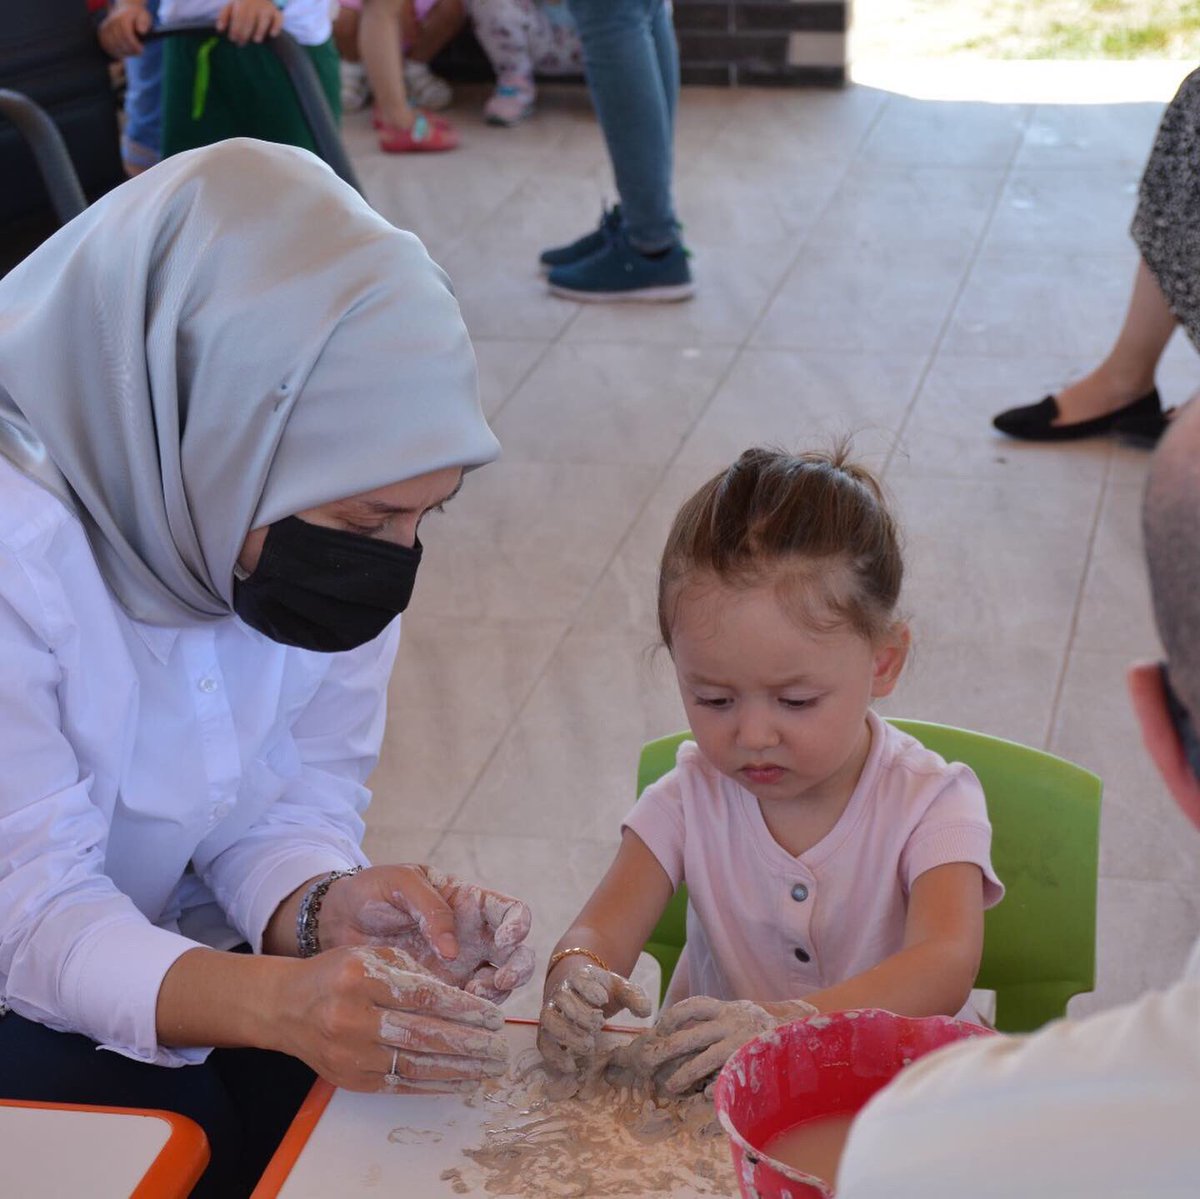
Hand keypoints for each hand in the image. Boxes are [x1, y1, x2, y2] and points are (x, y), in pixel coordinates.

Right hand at [98, 1, 150, 57]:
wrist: (125, 11)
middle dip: (130, 50)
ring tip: (132, 52)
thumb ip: (144, 23)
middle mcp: (111, 23)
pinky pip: (107, 47)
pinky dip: (116, 53)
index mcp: (121, 19)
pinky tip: (124, 53)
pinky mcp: (102, 34)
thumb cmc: (136, 16)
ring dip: (123, 52)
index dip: (134, 45)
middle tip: (137, 52)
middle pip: (119, 42)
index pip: (126, 34)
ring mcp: (105, 29)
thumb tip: (141, 31)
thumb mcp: (144, 16)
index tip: (141, 50)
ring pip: (112, 46)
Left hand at [217, 0, 283, 45]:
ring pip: (264, 21)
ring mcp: (267, 8)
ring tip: (255, 41)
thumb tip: (219, 29)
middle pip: (250, 20)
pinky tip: (271, 35)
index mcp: (242, 1)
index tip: (232, 39)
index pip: (238, 16)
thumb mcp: (231, 7)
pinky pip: (278, 20)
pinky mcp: (277, 13)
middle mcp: (255, 3)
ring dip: (260, 31)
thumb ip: (224, 16)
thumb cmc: (243, 5)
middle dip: (245, 33)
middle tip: (241, 44)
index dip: (235, 28)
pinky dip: (276, 27)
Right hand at [275, 946, 509, 1092]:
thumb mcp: (374, 955)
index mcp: (362, 978)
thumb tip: (463, 998)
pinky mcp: (350, 1078)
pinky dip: (433, 1084)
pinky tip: (461, 1081)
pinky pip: (399, 1084)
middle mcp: (353, 1017)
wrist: (288, 1007)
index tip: (493, 1017)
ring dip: (459, 1069)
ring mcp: (350, 1053)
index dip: (464, 1008)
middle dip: (469, 1044)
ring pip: (415, 1063)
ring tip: (489, 1068)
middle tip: (500, 1048)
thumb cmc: (338, 974)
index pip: (424, 997)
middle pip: (423, 1034)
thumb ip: (415, 971)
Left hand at [318, 865, 535, 1002]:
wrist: (335, 923)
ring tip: (473, 1000)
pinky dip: (470, 1016)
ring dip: (496, 994)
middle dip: (518, 968)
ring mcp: (460, 968)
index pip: (511, 911)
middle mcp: (472, 937)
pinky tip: (455, 1017)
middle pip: (516, 953)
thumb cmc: (370, 892)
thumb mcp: (399, 883)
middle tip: (500, 980)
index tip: (506, 939)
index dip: (518, 924)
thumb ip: (430, 907)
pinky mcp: (440, 993)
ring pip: (499, 984)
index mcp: (468, 903)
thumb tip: (454, 948)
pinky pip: (467, 1008)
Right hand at [538, 962, 650, 1076]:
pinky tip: (571, 1067)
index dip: (589, 988)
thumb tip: (646, 1011)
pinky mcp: (547, 1031)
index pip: (579, 979)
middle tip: (599, 1025)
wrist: (578, 991)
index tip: (603, 999)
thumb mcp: (619, 989)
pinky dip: (554, 1055)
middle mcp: (561, 992)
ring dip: (567, 1034)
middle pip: (563, 999)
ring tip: (588, 1046)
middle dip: (580, 1014)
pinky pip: (543, 1042)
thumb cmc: (602, 991)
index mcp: (580, 977)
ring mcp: (551, 1011)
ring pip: (549, 1020)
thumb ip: (633, 996)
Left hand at [608, 996, 817, 1095]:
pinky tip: (703, 1094)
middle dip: (666, 1049)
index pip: (690, 1007)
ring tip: (671, 1086)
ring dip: (685, 1073)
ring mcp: (740, 1041)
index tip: (657, 1030)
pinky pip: (726, 1073)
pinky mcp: (750, 1059)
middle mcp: (731, 1021)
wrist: (801, 1029)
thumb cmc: (759, 1025)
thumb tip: (679, 1033)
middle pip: (689, 1035)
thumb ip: (715, 1020)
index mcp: (725, 1008)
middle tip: (648, 1061)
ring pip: (704, 1057)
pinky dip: (713, 1084)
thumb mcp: (737, 1014)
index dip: (670, 1018)